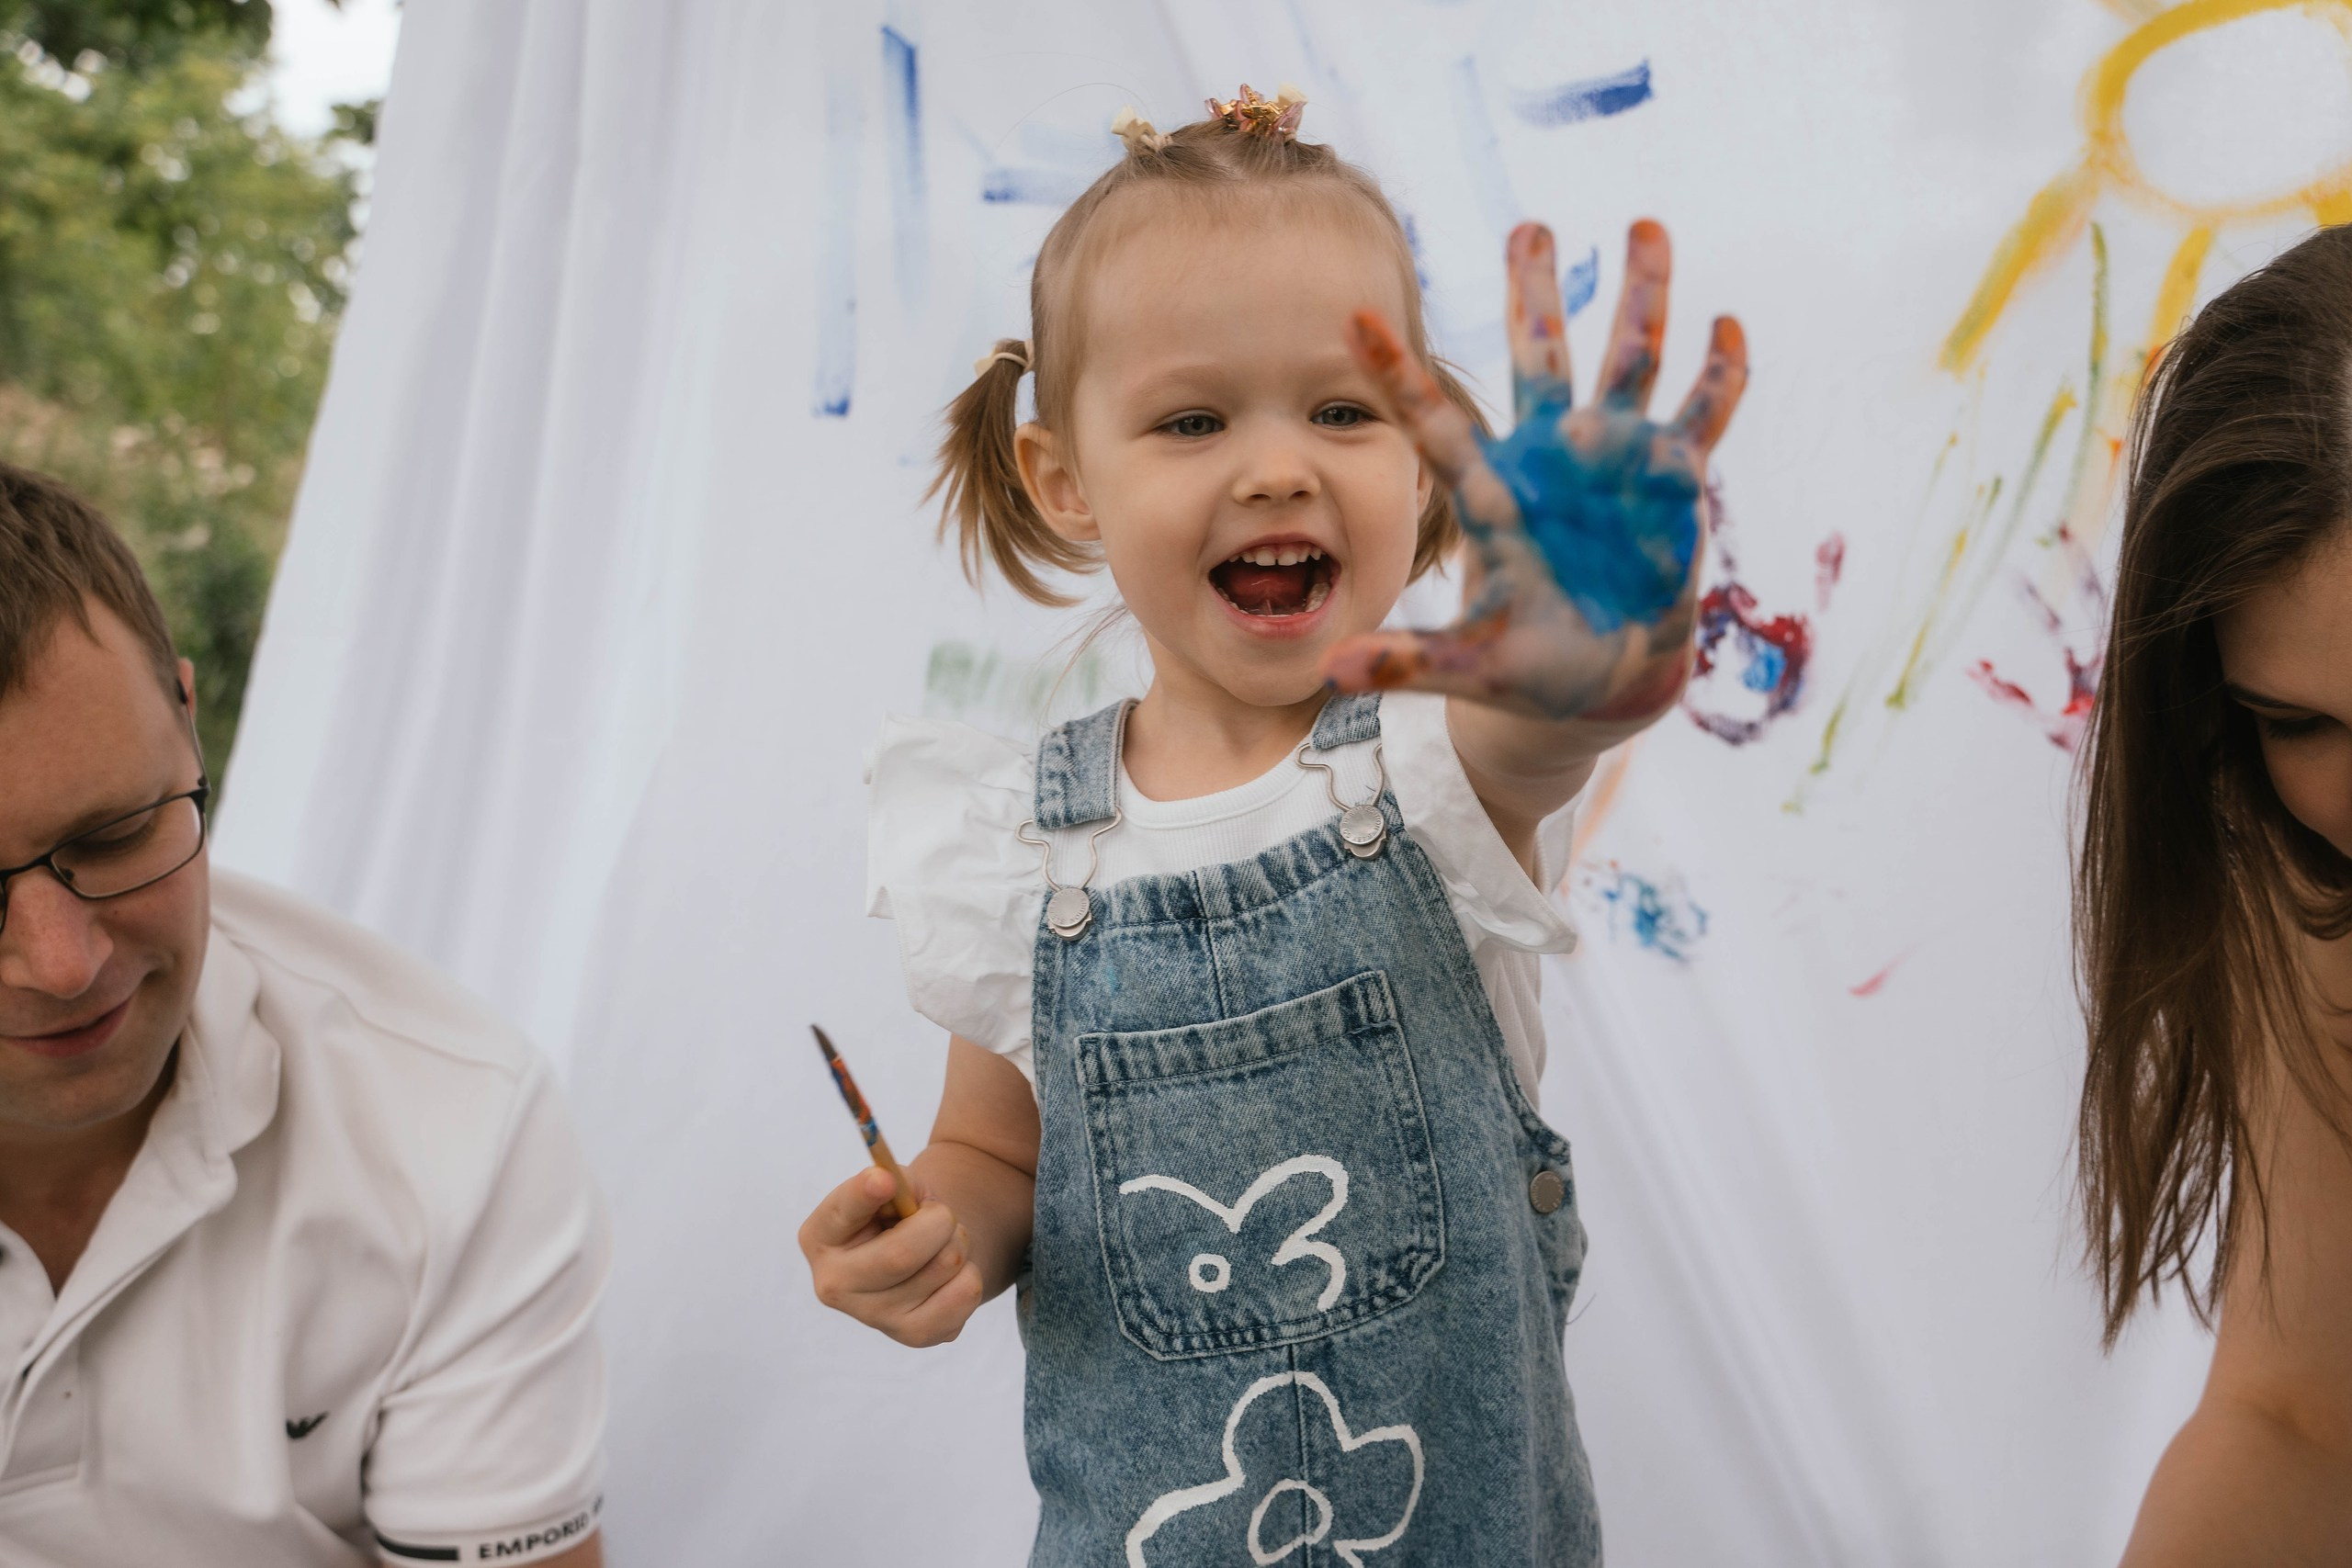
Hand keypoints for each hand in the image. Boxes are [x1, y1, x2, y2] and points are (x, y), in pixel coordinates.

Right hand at [799, 1166, 984, 1346]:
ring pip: (943, 1268)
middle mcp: (834, 1284)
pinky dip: (970, 1274)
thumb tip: (889, 1183)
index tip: (885, 1179)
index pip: (840, 1213)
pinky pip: (964, 1295)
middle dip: (939, 1222)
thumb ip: (894, 1181)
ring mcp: (873, 1317)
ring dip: (959, 1242)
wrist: (920, 1251)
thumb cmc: (899, 1213)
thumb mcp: (894, 1186)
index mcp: (820, 1236)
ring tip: (943, 1241)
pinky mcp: (913, 1335)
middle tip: (942, 1214)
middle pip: (900, 1255)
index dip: (863, 1194)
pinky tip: (948, 1274)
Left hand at [1325, 220, 1747, 722]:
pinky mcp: (1672, 478)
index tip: (1354, 318)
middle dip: (1534, 293)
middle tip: (1529, 226)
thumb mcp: (1467, 664)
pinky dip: (1718, 374)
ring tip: (1644, 225)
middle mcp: (1551, 457)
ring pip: (1628, 359)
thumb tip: (1331, 674)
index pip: (1434, 421)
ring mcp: (1614, 458)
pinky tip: (1728, 326)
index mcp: (1493, 491)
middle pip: (1538, 357)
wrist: (1600, 681)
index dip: (1396, 373)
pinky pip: (1701, 413)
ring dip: (1641, 295)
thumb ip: (1405, 661)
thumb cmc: (1527, 668)